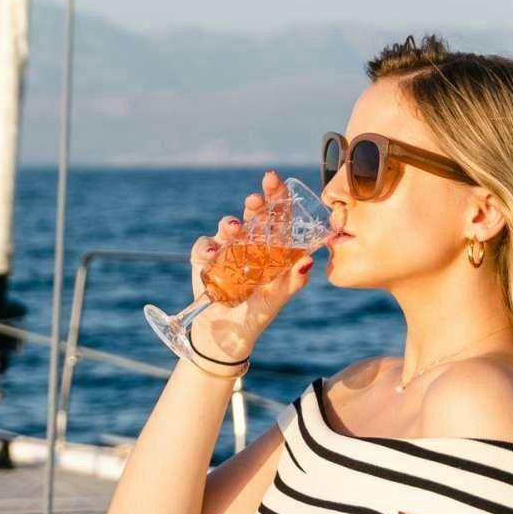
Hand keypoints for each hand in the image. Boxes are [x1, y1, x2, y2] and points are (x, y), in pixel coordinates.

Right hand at [182, 172, 314, 367]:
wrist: (225, 334)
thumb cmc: (256, 314)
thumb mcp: (277, 300)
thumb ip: (293, 282)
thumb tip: (309, 260)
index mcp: (272, 247)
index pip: (278, 216)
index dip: (277, 196)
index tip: (275, 179)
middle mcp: (250, 242)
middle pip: (253, 214)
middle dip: (254, 203)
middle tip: (255, 199)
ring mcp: (226, 248)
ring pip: (227, 226)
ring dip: (230, 223)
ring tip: (233, 228)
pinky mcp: (204, 259)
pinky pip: (203, 246)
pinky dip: (206, 248)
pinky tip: (210, 255)